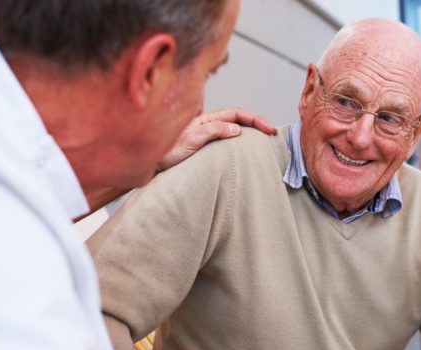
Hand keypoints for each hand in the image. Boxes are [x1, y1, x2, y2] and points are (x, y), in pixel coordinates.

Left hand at [157, 108, 276, 171]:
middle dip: (257, 124)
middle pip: (238, 120)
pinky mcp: (202, 149)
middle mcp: (206, 125)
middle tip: (272, 134)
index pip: (237, 113)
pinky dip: (239, 144)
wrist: (148, 166)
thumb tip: (238, 128)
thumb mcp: (192, 139)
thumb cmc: (164, 153)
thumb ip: (214, 131)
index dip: (255, 119)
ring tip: (262, 142)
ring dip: (249, 133)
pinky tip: (243, 152)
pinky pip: (226, 143)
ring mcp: (205, 136)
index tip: (270, 129)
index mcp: (206, 119)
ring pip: (232, 130)